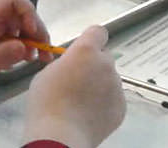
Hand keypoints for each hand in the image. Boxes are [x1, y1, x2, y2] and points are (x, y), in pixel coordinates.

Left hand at [0, 0, 49, 95]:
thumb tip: (26, 47)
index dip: (29, 12)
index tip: (34, 35)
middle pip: (20, 12)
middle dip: (36, 30)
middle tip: (44, 54)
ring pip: (17, 23)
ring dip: (29, 39)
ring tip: (35, 60)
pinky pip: (8, 32)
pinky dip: (18, 44)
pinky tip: (19, 59)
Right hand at [22, 25, 124, 147]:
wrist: (60, 135)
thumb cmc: (46, 103)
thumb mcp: (47, 73)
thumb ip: (65, 62)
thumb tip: (74, 65)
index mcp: (86, 51)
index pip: (98, 32)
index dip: (92, 40)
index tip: (85, 50)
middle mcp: (105, 63)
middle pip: (104, 57)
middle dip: (94, 65)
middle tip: (79, 82)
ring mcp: (116, 85)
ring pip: (109, 79)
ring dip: (100, 85)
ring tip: (82, 104)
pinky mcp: (121, 105)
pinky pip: (114, 98)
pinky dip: (105, 104)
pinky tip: (89, 115)